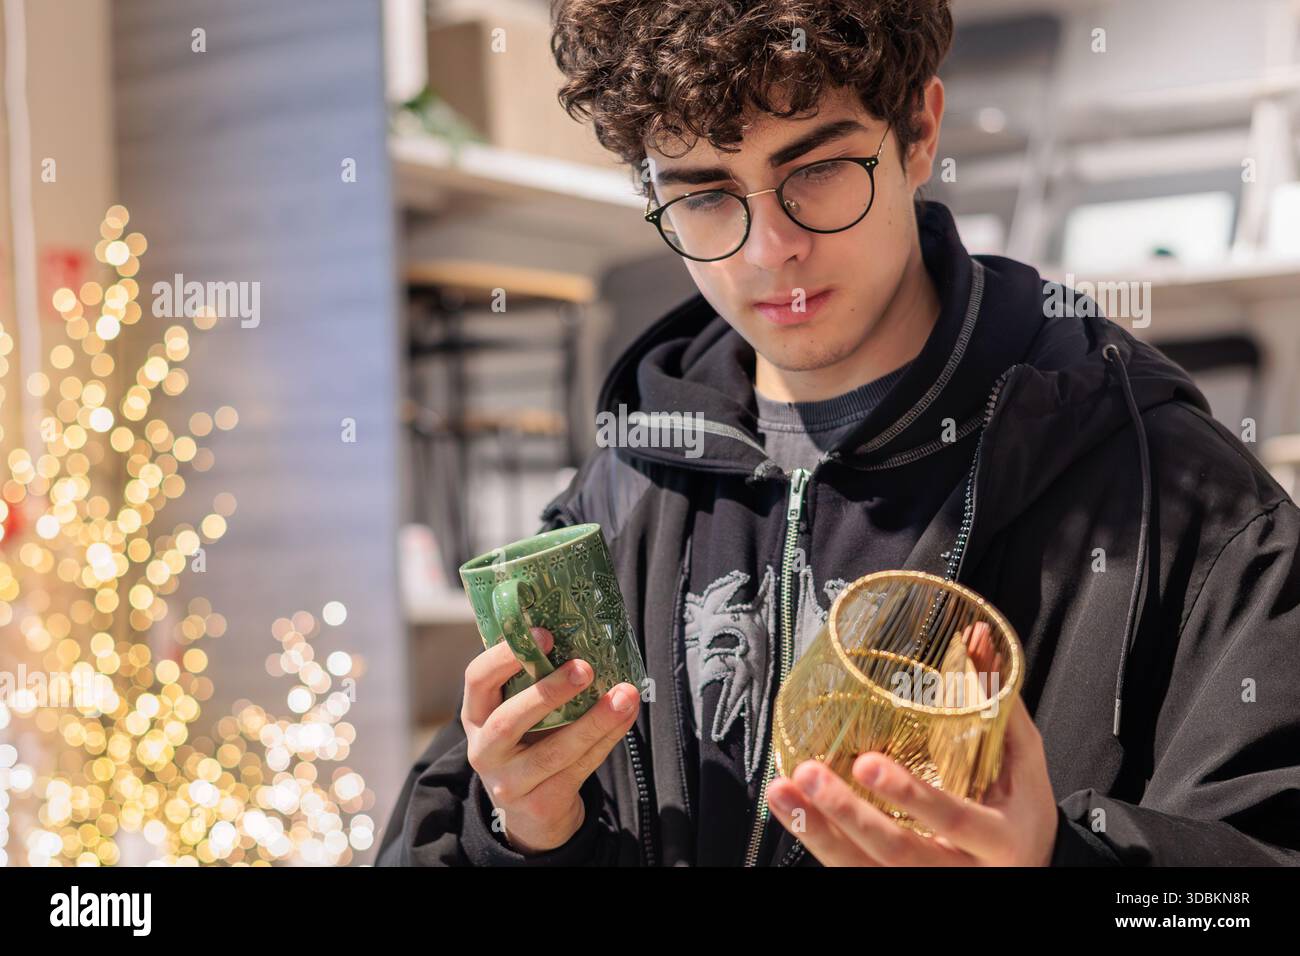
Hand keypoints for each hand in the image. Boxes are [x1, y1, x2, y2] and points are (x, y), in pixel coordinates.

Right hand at [463, 627, 640, 853]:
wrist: (533, 812)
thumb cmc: (530, 743)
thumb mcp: (518, 713)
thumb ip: (534, 682)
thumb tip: (582, 632)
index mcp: (476, 715)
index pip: (477, 679)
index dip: (505, 655)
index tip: (545, 633)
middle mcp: (484, 750)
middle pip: (507, 721)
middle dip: (548, 692)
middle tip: (585, 667)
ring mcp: (509, 782)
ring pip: (554, 751)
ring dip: (595, 721)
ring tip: (626, 695)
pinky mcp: (540, 804)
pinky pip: (579, 768)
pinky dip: (606, 740)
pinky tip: (625, 718)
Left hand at [767, 625, 1056, 865]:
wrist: (1028, 868)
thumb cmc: (1020, 809)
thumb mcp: (1021, 760)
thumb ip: (995, 700)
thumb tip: (977, 635)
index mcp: (999, 838)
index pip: (953, 818)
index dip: (911, 795)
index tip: (868, 763)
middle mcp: (962, 871)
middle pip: (898, 852)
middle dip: (849, 814)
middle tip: (811, 774)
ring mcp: (926, 884)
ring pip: (865, 869)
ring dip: (817, 831)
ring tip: (782, 791)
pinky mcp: (895, 886)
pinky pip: (852, 871)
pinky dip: (818, 841)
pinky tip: (791, 811)